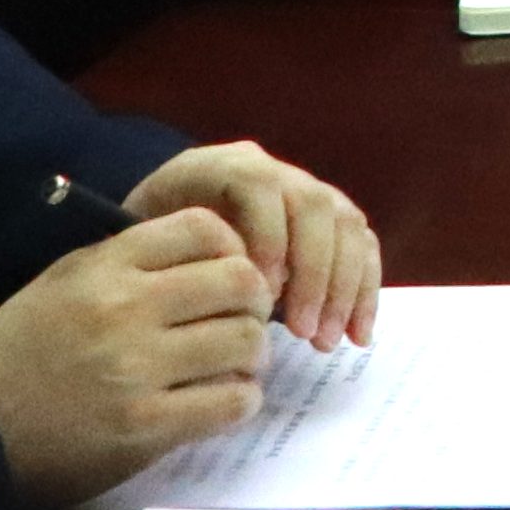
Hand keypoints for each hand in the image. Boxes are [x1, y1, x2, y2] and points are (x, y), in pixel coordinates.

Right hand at [0, 213, 283, 507]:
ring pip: (245, 341)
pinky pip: (231, 401)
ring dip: (251, 356)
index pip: (205, 228)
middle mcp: (123, 308)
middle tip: (244, 322)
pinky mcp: (143, 426)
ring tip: (235, 366)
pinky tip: (221, 401)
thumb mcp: (63, 283)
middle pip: (241, 282)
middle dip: (255, 303)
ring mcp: (135, 368)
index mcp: (103, 266)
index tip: (229, 276)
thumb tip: (218, 254)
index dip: (233, 250)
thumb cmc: (18, 353)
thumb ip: (131, 263)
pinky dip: (239, 401)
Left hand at [122, 142, 381, 350]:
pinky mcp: (330, 220)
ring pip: (347, 225)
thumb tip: (242, 297)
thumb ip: (186, 262)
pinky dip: (365, 291)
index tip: (262, 292)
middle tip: (303, 331)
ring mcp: (307, 192)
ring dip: (344, 288)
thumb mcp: (146, 251)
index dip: (268, 235)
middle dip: (315, 273)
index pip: (259, 186)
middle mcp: (273, 171)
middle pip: (314, 205)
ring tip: (325, 341)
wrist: (158, 246)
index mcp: (220, 167)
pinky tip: (357, 334)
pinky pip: (362, 246)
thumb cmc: (144, 257)